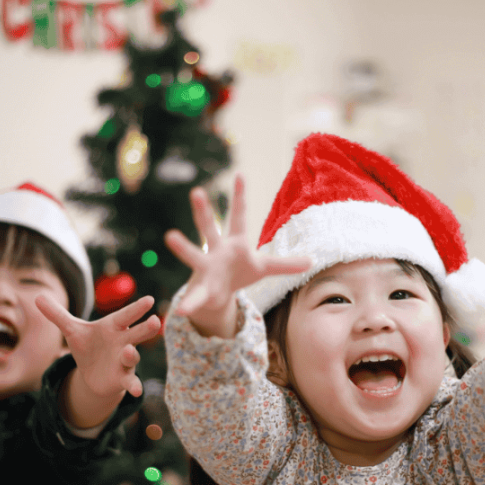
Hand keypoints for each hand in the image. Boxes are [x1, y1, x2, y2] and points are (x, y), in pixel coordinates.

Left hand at [36, 293, 160, 404]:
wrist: (93, 373)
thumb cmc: (89, 346)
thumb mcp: (72, 330)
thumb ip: (57, 314)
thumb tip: (37, 296)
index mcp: (114, 327)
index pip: (126, 315)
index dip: (137, 308)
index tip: (149, 299)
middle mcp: (124, 341)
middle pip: (137, 333)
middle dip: (146, 328)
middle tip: (156, 321)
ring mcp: (125, 361)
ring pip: (132, 356)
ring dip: (132, 354)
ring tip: (128, 351)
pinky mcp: (123, 378)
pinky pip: (130, 381)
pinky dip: (134, 386)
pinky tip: (137, 391)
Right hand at [164, 175, 310, 336]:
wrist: (217, 293)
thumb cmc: (239, 273)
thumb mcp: (264, 267)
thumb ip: (285, 264)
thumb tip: (313, 261)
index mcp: (234, 242)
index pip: (238, 215)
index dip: (240, 196)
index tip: (239, 174)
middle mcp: (217, 250)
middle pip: (210, 227)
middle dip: (203, 211)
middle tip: (196, 191)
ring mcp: (206, 268)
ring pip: (194, 255)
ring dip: (183, 247)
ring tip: (171, 237)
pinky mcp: (202, 290)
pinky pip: (195, 297)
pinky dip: (189, 303)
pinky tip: (181, 310)